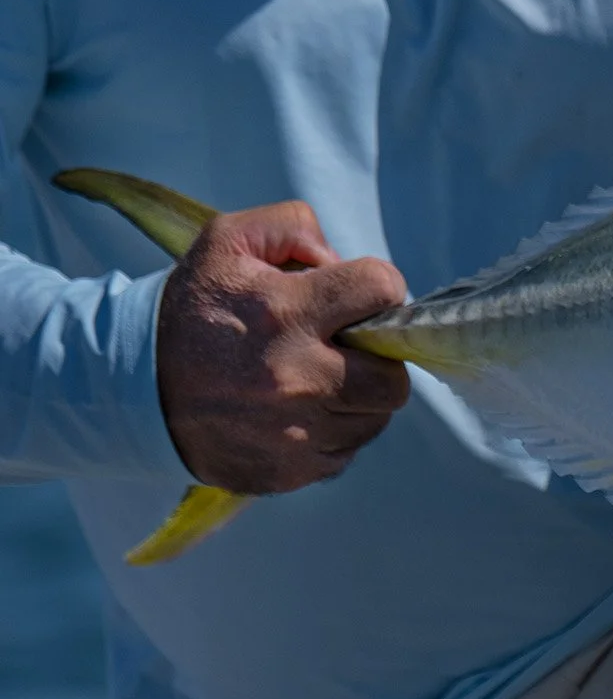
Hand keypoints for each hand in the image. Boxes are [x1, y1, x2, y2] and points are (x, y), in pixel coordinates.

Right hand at [156, 201, 410, 492]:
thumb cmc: (194, 310)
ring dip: (360, 397)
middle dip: (379, 357)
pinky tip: (301, 413)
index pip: (383, 289)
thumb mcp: (229, 241)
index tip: (356, 295)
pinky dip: (333, 433)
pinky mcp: (288, 471)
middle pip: (393, 376)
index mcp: (286, 312)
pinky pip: (345, 453)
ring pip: (375, 418)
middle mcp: (297, 377)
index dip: (378, 286)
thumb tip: (342, 263)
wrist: (133, 387)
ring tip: (322, 379)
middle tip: (348, 348)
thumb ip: (295, 228)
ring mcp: (294, 432)